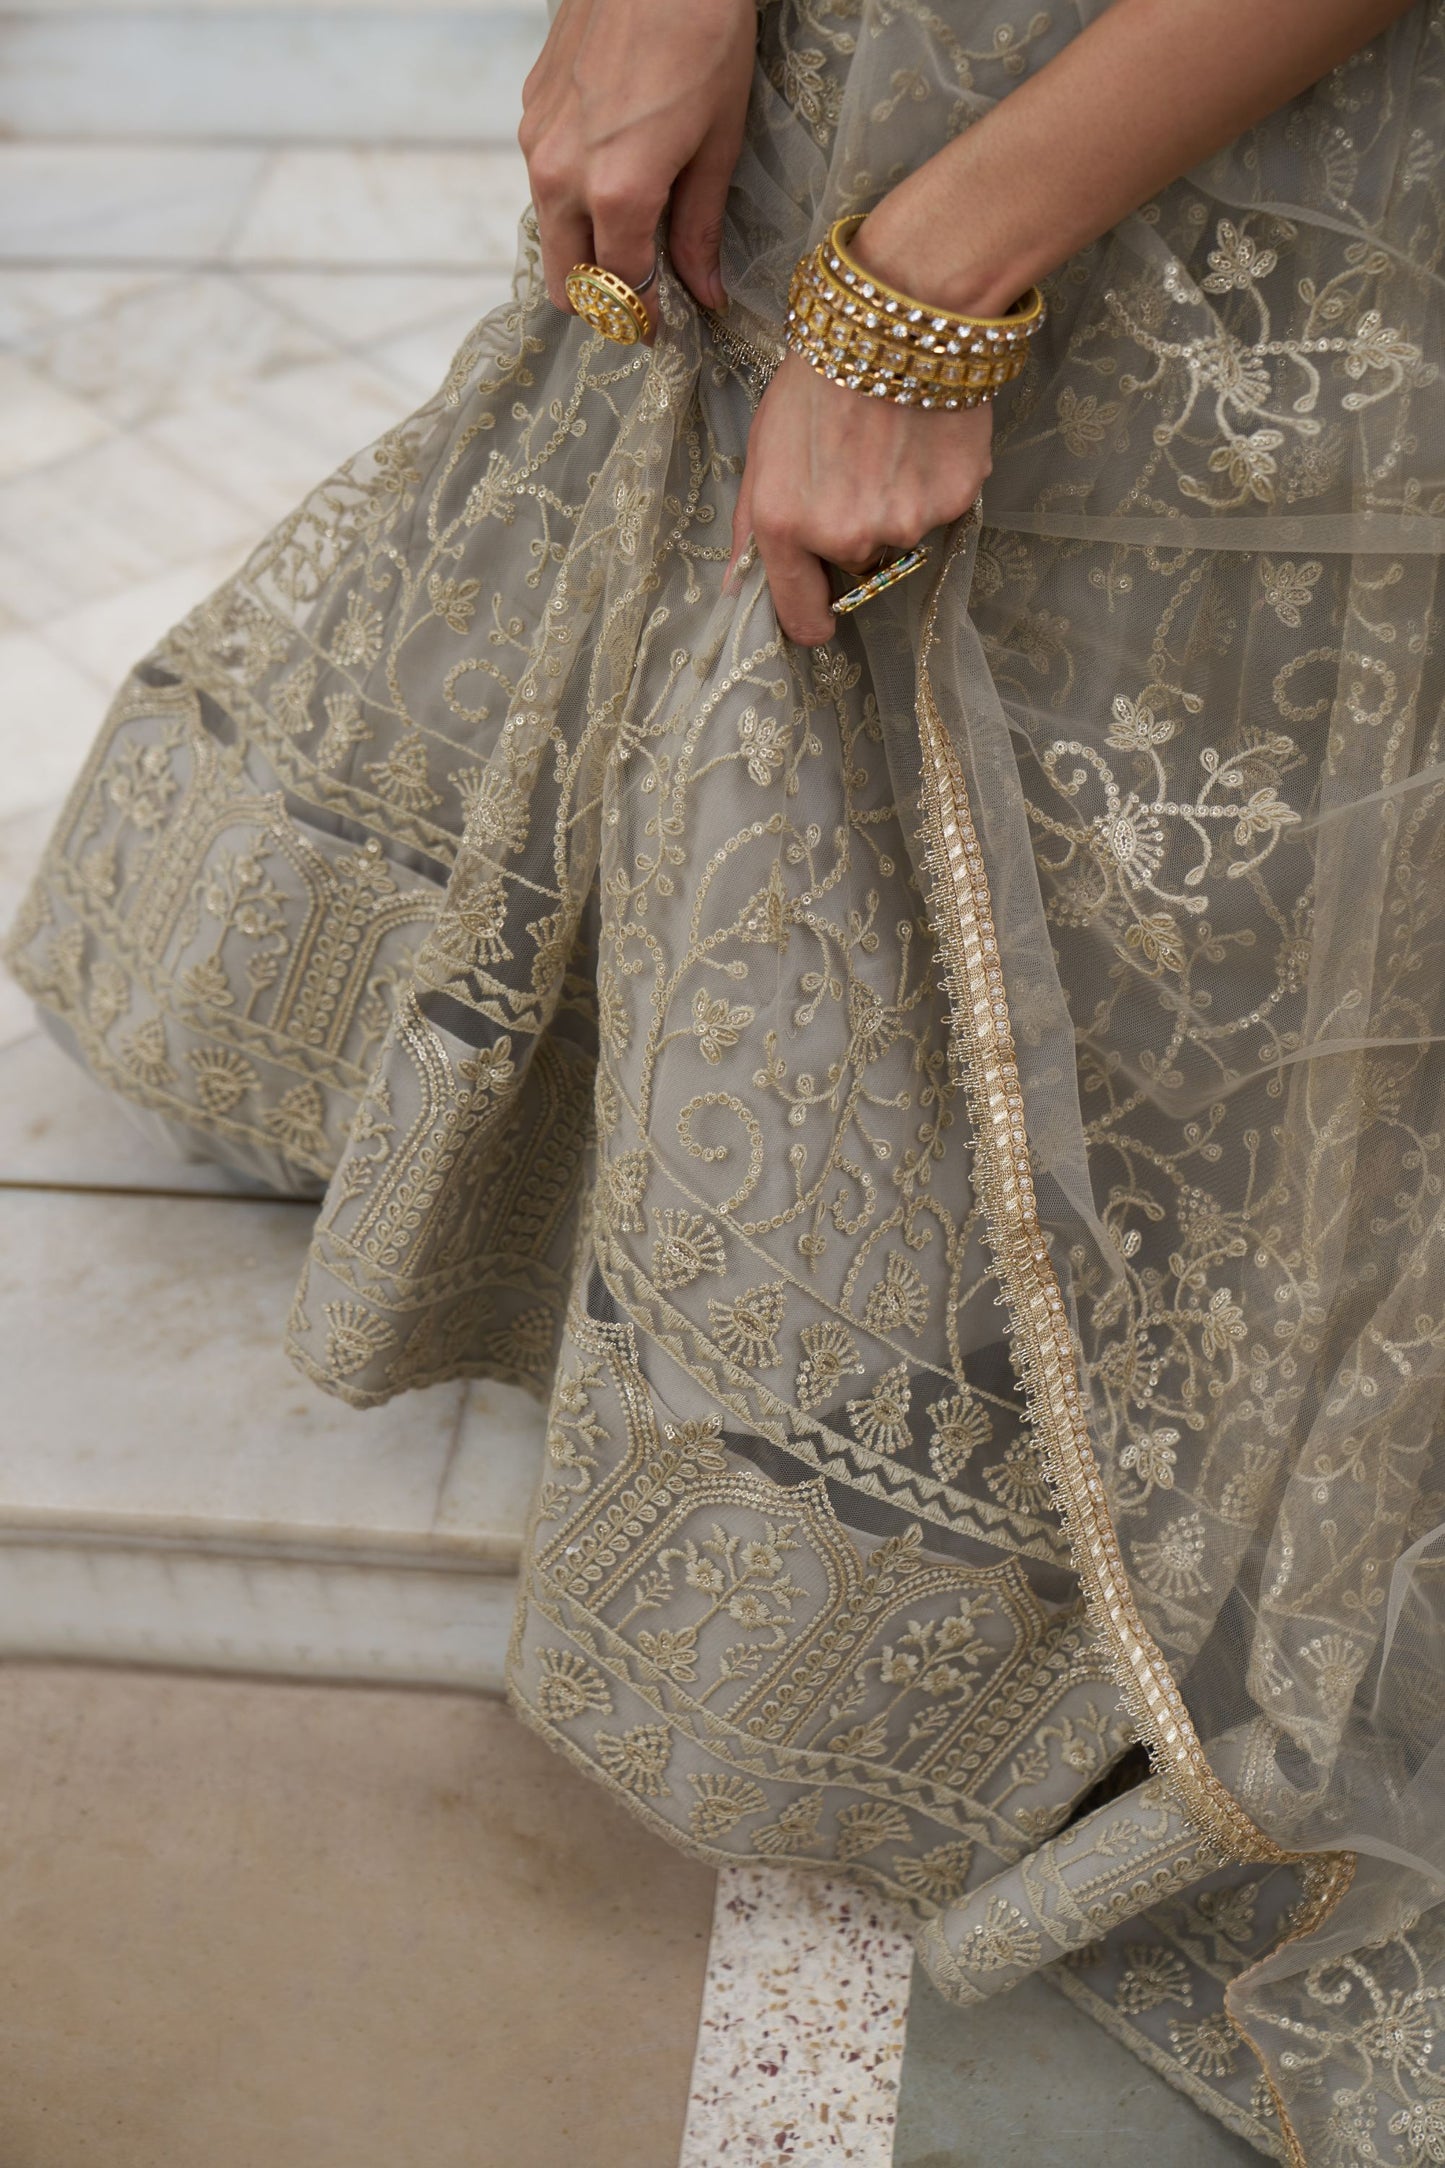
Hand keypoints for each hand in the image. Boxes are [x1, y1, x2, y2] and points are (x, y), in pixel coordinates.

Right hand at [518, 0, 756, 323]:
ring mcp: (537, 141)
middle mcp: (561, 176)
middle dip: (602, 300)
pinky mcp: (529, 110)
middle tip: (643, 292)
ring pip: (550, 232)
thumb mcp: (717, 144)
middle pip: (566, 281)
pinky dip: (573, 195)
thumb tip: (704, 295)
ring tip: (632, 228)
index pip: (620, 292)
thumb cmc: (705, 39)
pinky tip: (614, 165)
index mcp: (617, 194)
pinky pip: (545, 179)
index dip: (643, 319)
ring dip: (584, 247)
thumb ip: (698, 228)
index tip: (663, 328)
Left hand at [728, 354, 993, 645]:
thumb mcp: (763, 446)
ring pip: (899, 537)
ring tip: (891, 442)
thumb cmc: (819, 374)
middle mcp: (844, 537)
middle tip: (856, 467)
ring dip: (897, 505)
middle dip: (854, 532)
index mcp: (785, 526)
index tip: (820, 614)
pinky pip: (940, 510)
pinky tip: (924, 436)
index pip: (802, 616)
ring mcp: (904, 524)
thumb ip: (751, 525)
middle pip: (855, 567)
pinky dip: (934, 483)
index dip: (811, 618)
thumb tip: (735, 587)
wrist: (897, 319)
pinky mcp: (954, 503)